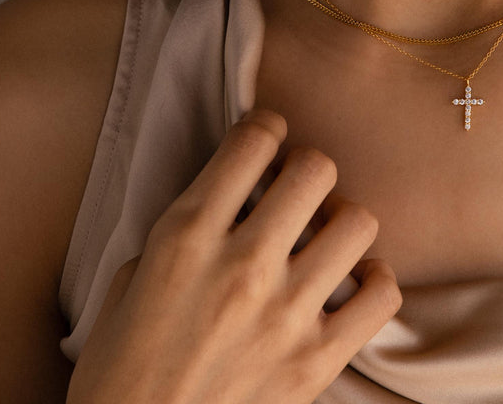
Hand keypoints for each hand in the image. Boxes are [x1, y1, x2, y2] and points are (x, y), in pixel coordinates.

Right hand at [66, 110, 400, 403]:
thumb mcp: (127, 284)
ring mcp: (286, 313)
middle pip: (315, 169)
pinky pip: (382, 295)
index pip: (254, 140)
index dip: (267, 128)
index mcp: (186, 237)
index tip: (268, 141)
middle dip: (308, 169)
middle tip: (297, 191)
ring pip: (357, 221)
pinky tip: (353, 285)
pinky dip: (375, 282)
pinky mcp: (317, 361)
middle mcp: (242, 265)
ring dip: (342, 222)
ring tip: (324, 239)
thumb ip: (182, 232)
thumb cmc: (120, 375)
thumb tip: (230, 198)